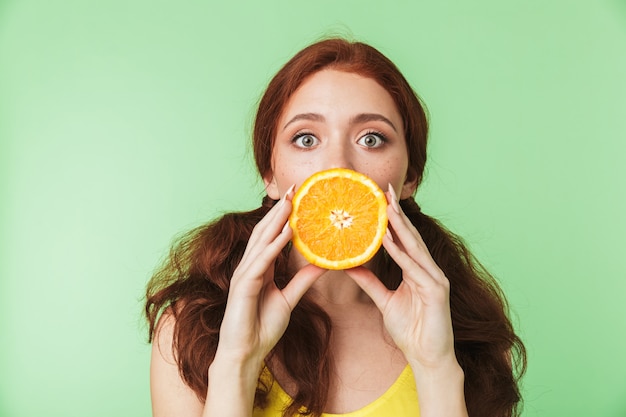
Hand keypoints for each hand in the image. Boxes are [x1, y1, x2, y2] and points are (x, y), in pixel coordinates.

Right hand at [215, 186, 324, 366]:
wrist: (246, 353)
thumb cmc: (261, 328)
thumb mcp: (289, 300)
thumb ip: (303, 281)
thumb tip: (323, 265)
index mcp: (259, 268)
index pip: (271, 236)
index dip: (283, 217)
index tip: (298, 199)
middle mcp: (250, 266)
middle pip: (265, 231)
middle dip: (280, 209)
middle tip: (295, 188)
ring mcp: (245, 274)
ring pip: (262, 240)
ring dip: (277, 220)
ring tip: (292, 202)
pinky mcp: (244, 285)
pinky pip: (262, 260)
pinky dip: (275, 245)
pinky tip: (287, 232)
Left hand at [345, 185, 457, 370]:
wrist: (428, 358)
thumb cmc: (411, 331)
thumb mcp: (385, 301)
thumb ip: (370, 283)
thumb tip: (349, 266)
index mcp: (418, 271)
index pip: (403, 240)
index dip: (392, 220)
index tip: (379, 200)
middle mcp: (429, 270)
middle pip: (410, 236)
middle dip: (397, 213)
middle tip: (384, 191)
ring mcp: (435, 278)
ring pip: (414, 247)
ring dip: (399, 226)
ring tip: (386, 206)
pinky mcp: (437, 290)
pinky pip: (413, 268)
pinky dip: (399, 252)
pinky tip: (387, 239)